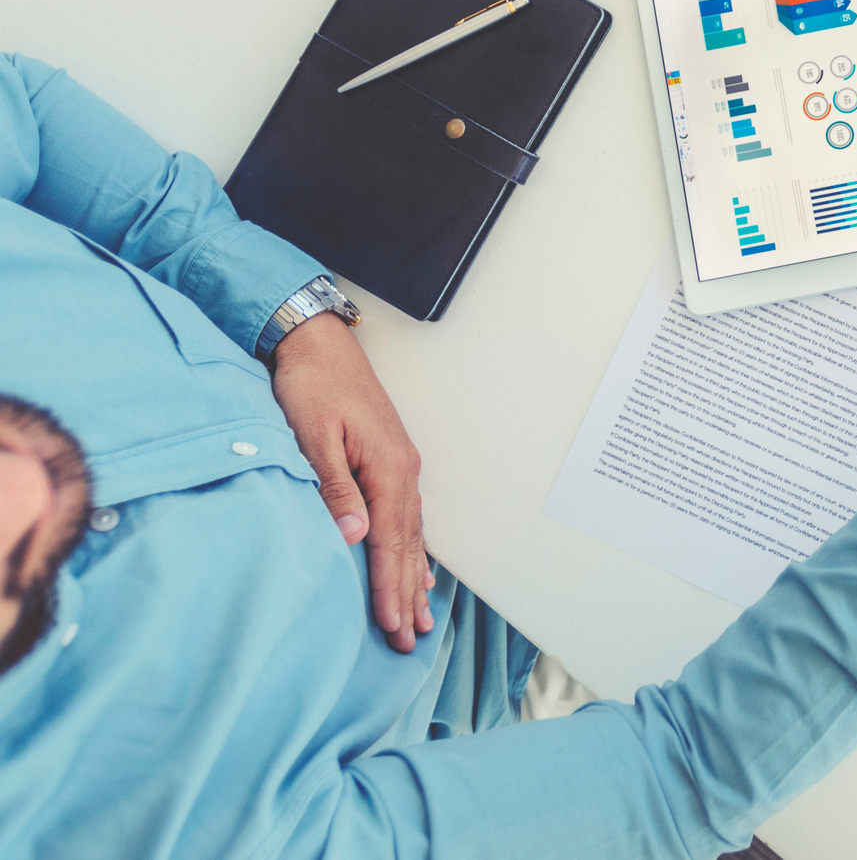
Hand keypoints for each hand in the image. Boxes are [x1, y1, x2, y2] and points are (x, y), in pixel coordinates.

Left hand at [269, 313, 433, 652]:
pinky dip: (413, 547)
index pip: (390, 541)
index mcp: (386, 467)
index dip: (390, 587)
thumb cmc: (312, 384)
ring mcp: (400, 465)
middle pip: (409, 544)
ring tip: (420, 614)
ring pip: (413, 533)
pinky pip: (408, 516)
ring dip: (414, 576)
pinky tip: (416, 564)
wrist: (317, 343)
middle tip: (411, 638)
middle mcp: (402, 470)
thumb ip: (335, 488)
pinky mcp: (389, 460)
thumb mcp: (313, 435)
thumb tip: (354, 536)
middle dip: (408, 594)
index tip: (391, 625)